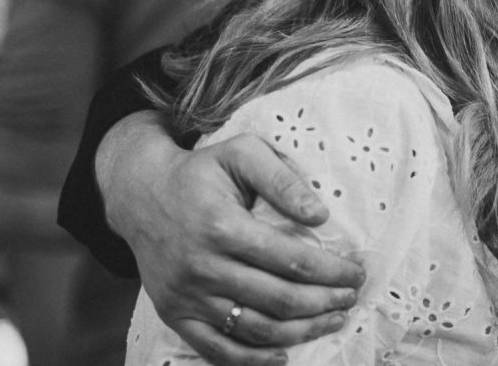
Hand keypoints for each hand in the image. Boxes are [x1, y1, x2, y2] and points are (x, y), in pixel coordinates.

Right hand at [98, 112, 364, 365]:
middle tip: (350, 298)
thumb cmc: (201, 172)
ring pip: (254, 329)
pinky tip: (283, 354)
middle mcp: (202, 266)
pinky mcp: (173, 314)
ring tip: (332, 321)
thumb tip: (320, 215)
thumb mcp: (243, 153)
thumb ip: (282, 179)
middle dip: (325, 303)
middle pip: (279, 300)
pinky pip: (215, 349)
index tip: (356, 272)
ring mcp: (186, 296)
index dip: (332, 271)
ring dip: (301, 332)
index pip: (292, 261)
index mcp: (223, 226)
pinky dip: (252, 359)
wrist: (142, 194)